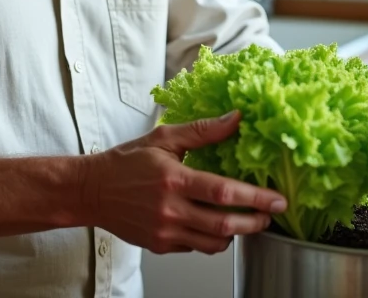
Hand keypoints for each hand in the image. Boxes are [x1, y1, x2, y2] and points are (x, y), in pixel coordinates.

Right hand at [81, 111, 286, 254]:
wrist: (91, 190)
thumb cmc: (125, 162)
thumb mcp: (164, 138)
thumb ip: (202, 131)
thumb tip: (235, 119)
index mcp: (174, 179)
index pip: (224, 192)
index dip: (255, 198)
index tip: (277, 199)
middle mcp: (170, 209)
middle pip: (225, 225)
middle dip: (255, 222)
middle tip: (270, 215)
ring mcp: (165, 231)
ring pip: (213, 243)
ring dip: (236, 234)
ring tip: (246, 221)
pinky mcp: (160, 245)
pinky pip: (195, 247)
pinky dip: (211, 239)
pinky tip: (214, 225)